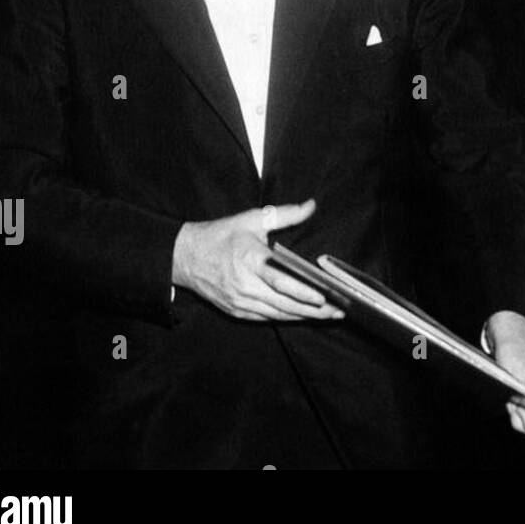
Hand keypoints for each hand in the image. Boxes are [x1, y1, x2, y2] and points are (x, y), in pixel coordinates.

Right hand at [171, 199, 342, 321]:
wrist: (184, 257)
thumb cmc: (221, 236)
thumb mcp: (252, 219)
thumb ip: (285, 214)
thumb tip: (310, 205)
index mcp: (250, 260)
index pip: (281, 281)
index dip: (303, 292)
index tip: (324, 297)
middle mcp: (246, 285)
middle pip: (285, 303)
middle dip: (314, 310)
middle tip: (339, 310)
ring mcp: (240, 301)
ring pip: (278, 314)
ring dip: (304, 317)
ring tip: (329, 316)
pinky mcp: (236, 310)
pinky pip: (266, 317)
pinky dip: (287, 317)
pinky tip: (304, 316)